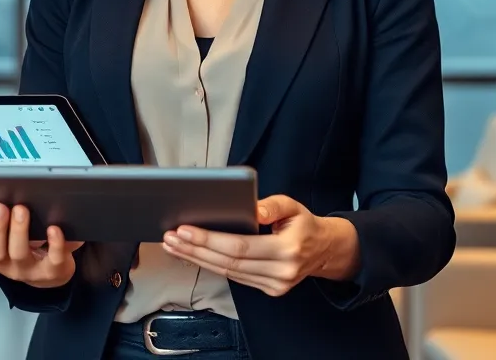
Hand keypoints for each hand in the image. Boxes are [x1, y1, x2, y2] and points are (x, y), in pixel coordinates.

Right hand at [0, 203, 83, 288]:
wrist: (51, 273)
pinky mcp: (53, 270)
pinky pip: (54, 259)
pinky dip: (55, 243)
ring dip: (18, 231)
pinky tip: (53, 228)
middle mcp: (5, 265)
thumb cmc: (20, 250)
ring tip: (20, 210)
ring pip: (19, 253)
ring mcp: (29, 269)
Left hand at [159, 194, 360, 296]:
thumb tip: (252, 209)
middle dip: (195, 249)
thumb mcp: (293, 206)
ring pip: (228, 273)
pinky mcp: (269, 290)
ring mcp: (275, 285)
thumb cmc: (304, 224)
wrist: (324, 250)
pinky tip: (194, 255)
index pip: (240, 246)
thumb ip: (273, 205)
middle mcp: (281, 272)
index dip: (209, 239)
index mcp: (288, 249)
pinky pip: (235, 277)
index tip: (184, 229)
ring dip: (197, 259)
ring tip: (174, 245)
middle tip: (170, 237)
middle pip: (228, 262)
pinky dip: (211, 265)